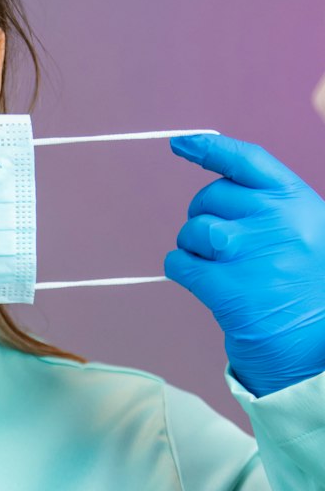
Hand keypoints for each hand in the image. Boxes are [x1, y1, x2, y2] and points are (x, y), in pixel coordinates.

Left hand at [165, 132, 324, 396]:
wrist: (317, 347)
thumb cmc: (310, 287)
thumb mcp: (310, 232)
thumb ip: (272, 206)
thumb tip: (218, 183)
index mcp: (298, 201)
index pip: (246, 160)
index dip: (208, 148)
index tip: (179, 144)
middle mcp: (275, 220)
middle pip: (210, 197)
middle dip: (204, 216)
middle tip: (222, 245)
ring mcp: (248, 252)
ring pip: (192, 230)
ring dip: (194, 246)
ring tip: (219, 267)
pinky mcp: (225, 288)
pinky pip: (179, 264)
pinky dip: (182, 270)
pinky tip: (205, 283)